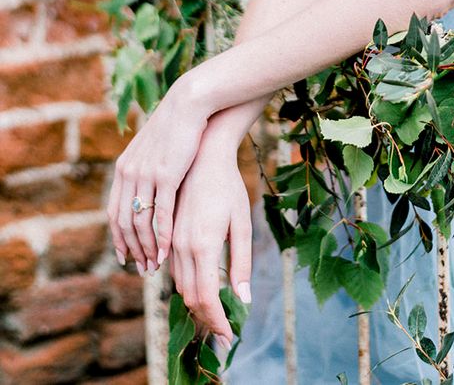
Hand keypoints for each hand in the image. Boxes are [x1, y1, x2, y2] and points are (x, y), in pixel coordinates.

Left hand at [107, 74, 207, 272]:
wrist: (188, 104)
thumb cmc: (179, 125)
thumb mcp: (155, 148)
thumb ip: (148, 167)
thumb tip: (151, 185)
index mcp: (125, 168)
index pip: (114, 212)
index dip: (119, 238)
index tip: (127, 256)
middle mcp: (130, 173)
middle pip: (125, 221)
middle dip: (133, 249)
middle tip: (142, 269)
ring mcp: (146, 175)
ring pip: (141, 221)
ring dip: (147, 247)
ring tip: (155, 266)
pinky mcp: (165, 174)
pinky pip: (161, 212)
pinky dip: (161, 235)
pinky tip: (167, 250)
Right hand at [169, 129, 252, 347]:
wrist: (203, 157)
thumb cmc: (229, 188)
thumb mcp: (242, 224)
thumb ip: (242, 262)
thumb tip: (244, 299)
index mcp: (204, 245)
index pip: (205, 298)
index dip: (216, 322)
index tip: (228, 337)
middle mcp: (182, 247)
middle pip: (190, 296)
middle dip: (207, 317)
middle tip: (224, 332)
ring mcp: (172, 240)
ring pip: (180, 284)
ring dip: (196, 302)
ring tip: (216, 314)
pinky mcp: (169, 234)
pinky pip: (174, 269)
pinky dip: (187, 284)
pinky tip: (202, 287)